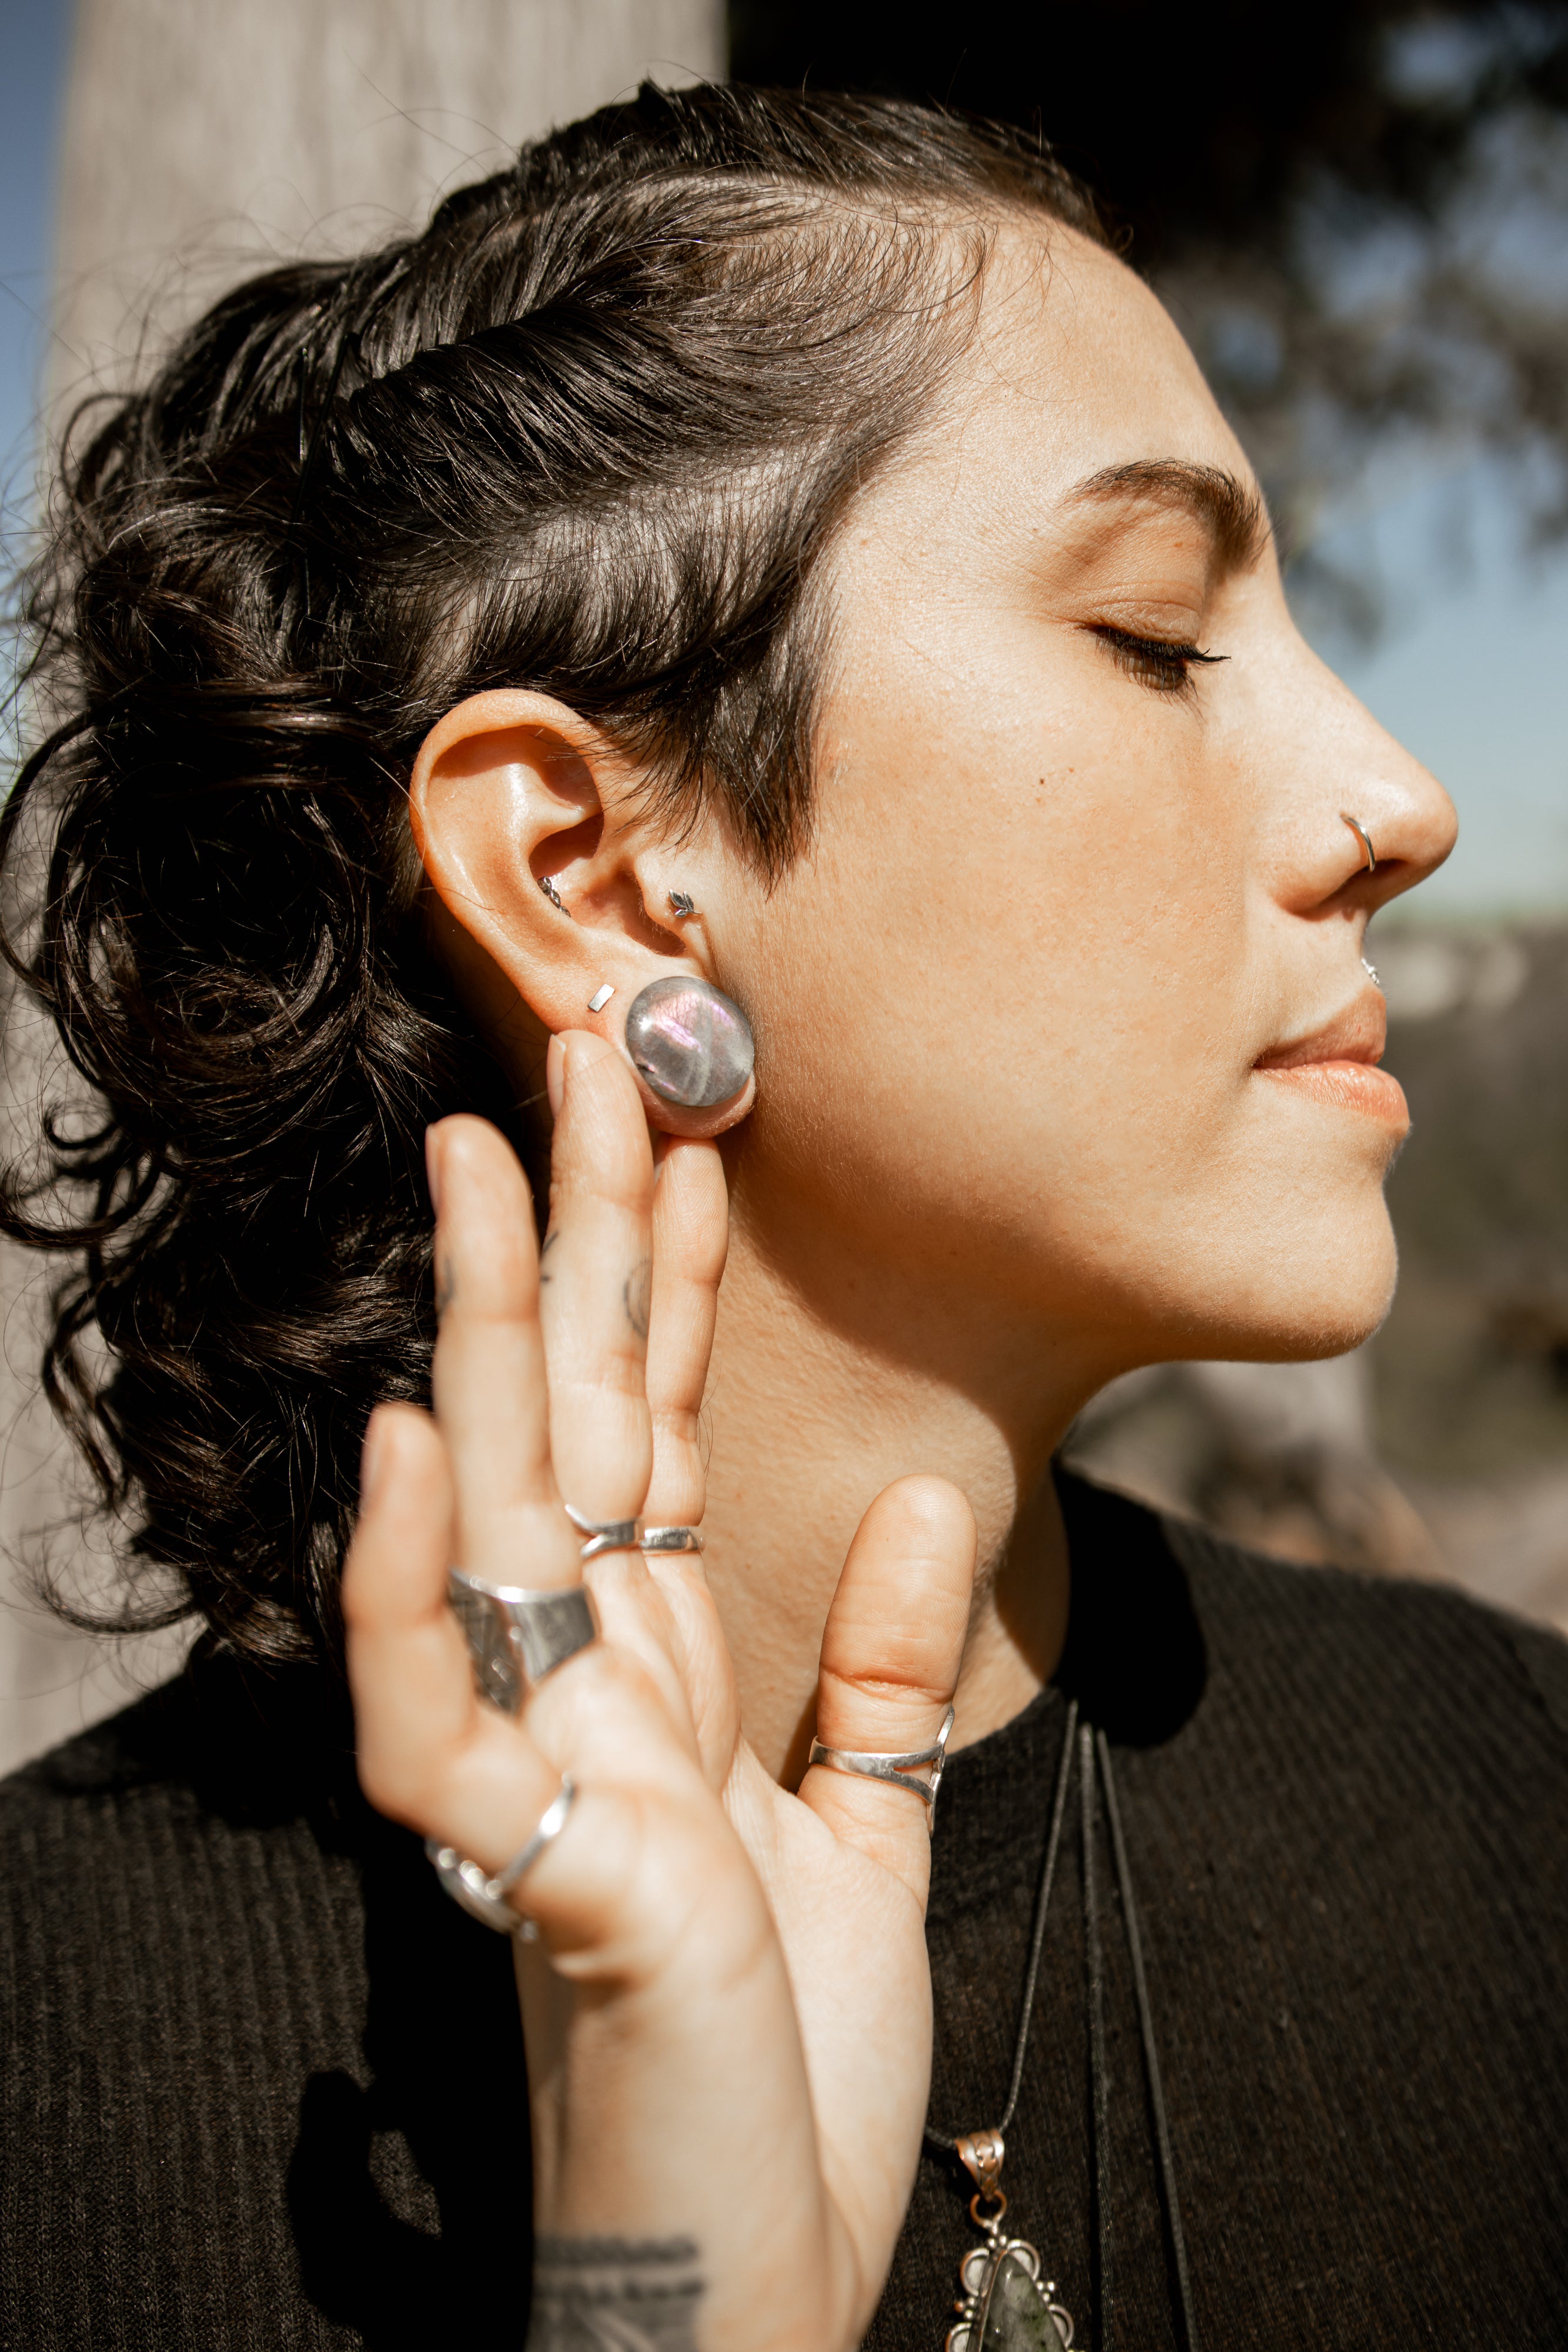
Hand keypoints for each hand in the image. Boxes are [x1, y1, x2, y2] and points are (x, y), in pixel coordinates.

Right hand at [344, 1031, 976, 2351]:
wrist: (758, 2280)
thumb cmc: (792, 2070)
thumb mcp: (870, 1841)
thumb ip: (889, 1680)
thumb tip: (937, 1508)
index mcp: (667, 1673)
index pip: (660, 1430)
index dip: (671, 1280)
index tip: (685, 1133)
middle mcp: (594, 1692)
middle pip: (575, 1422)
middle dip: (577, 1238)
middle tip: (576, 1054)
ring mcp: (555, 1770)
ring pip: (494, 1515)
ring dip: (489, 1339)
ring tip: (487, 1168)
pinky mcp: (544, 1874)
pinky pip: (437, 1716)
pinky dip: (417, 1587)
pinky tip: (426, 1445)